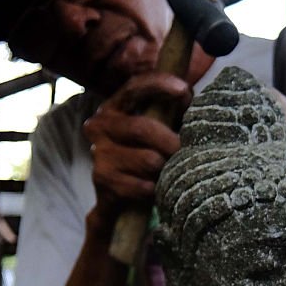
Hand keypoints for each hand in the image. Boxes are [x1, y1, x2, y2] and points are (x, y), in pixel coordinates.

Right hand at [82, 72, 191, 236]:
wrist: (121, 200)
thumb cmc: (147, 155)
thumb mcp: (159, 129)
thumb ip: (172, 110)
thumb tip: (187, 94)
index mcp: (114, 106)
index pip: (134, 87)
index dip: (159, 84)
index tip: (184, 90)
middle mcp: (99, 125)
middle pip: (143, 128)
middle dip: (171, 142)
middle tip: (186, 153)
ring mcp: (98, 152)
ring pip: (149, 160)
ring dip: (166, 169)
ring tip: (168, 174)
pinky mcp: (103, 179)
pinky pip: (143, 185)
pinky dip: (155, 190)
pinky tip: (155, 190)